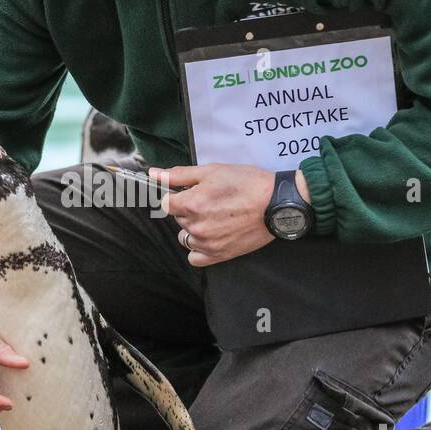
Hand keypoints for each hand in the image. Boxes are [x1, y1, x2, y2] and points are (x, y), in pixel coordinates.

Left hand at [149, 163, 311, 266]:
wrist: (276, 204)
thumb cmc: (247, 184)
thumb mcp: (211, 171)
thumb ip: (179, 175)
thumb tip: (154, 174)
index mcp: (191, 204)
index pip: (166, 204)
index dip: (178, 196)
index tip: (191, 193)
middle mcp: (196, 226)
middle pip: (178, 219)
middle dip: (188, 209)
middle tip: (211, 201)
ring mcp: (207, 244)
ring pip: (185, 237)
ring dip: (193, 228)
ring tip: (214, 217)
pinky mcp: (219, 255)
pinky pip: (195, 258)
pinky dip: (199, 248)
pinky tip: (211, 236)